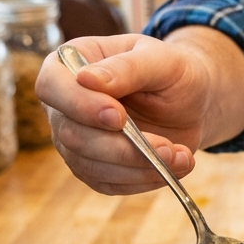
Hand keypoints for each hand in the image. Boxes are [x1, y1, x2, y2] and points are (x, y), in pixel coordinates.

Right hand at [35, 29, 243, 194]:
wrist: (192, 103)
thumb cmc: (173, 73)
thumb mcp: (160, 60)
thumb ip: (126, 67)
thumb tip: (87, 78)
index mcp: (72, 62)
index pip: (51, 86)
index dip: (79, 105)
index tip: (117, 117)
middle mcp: (65, 104)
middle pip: (70, 134)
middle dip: (119, 146)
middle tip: (165, 147)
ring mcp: (76, 139)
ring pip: (88, 165)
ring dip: (137, 166)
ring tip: (178, 156)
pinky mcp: (94, 167)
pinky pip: (107, 183)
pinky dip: (143, 179)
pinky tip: (174, 166)